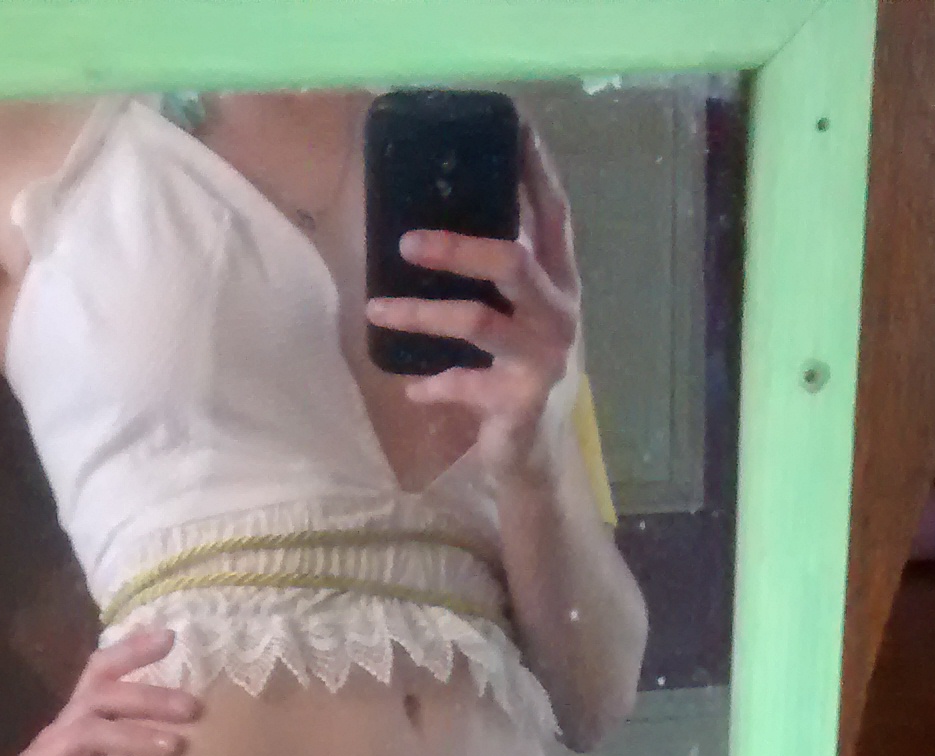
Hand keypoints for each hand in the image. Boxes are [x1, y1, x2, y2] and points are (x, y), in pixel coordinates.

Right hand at [0, 624, 199, 755]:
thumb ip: (118, 754)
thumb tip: (182, 744)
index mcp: (73, 724)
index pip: (99, 674)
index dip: (130, 651)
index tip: (170, 636)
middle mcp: (58, 735)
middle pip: (101, 699)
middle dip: (148, 698)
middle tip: (193, 708)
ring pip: (87, 735)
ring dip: (132, 737)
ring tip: (173, 747)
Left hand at [365, 122, 583, 485]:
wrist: (533, 450)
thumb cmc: (512, 368)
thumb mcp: (511, 311)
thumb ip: (492, 270)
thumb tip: (430, 220)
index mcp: (558, 279)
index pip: (554, 213)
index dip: (536, 170)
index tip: (516, 126)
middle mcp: (558, 311)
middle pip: (513, 261)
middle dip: (457, 247)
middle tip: (406, 241)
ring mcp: (543, 357)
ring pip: (478, 321)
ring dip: (421, 314)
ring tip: (376, 308)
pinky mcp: (520, 400)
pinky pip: (467, 385)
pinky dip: (435, 386)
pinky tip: (412, 389)